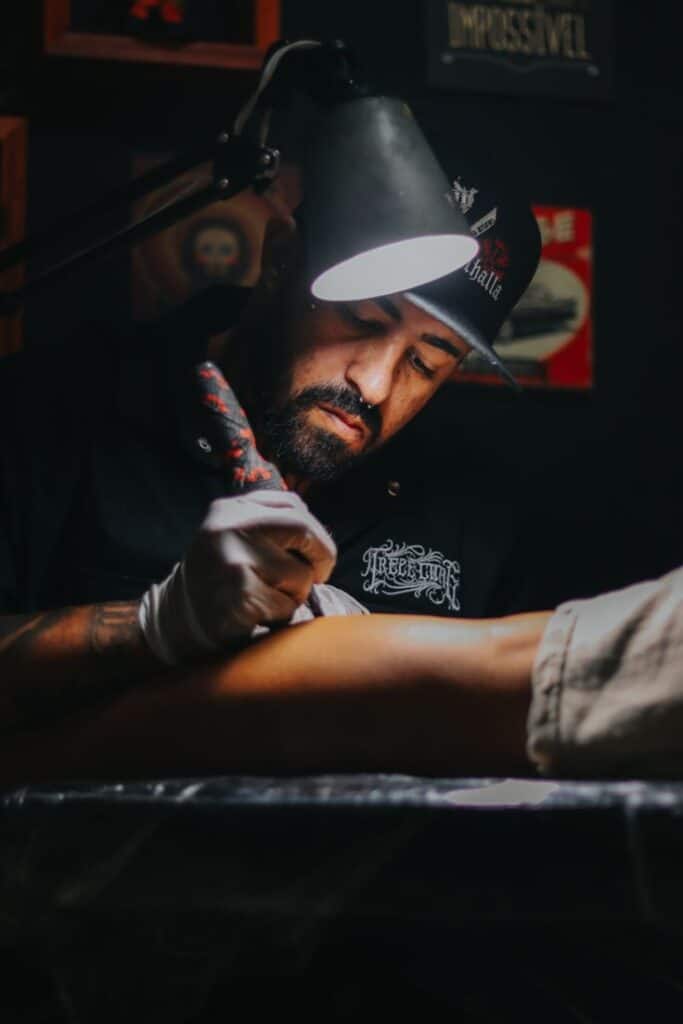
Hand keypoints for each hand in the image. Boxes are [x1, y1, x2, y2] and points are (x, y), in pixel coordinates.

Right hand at [139, 490, 336, 663]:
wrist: (174, 624)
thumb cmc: (218, 582)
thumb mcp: (233, 540)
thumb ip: (269, 527)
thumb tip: (318, 535)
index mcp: (229, 510)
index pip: (292, 505)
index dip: (315, 532)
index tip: (316, 554)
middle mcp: (228, 528)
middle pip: (302, 529)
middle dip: (322, 556)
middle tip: (320, 577)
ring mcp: (233, 561)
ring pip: (300, 576)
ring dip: (295, 596)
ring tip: (266, 600)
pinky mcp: (239, 596)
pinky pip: (287, 607)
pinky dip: (280, 617)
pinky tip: (255, 617)